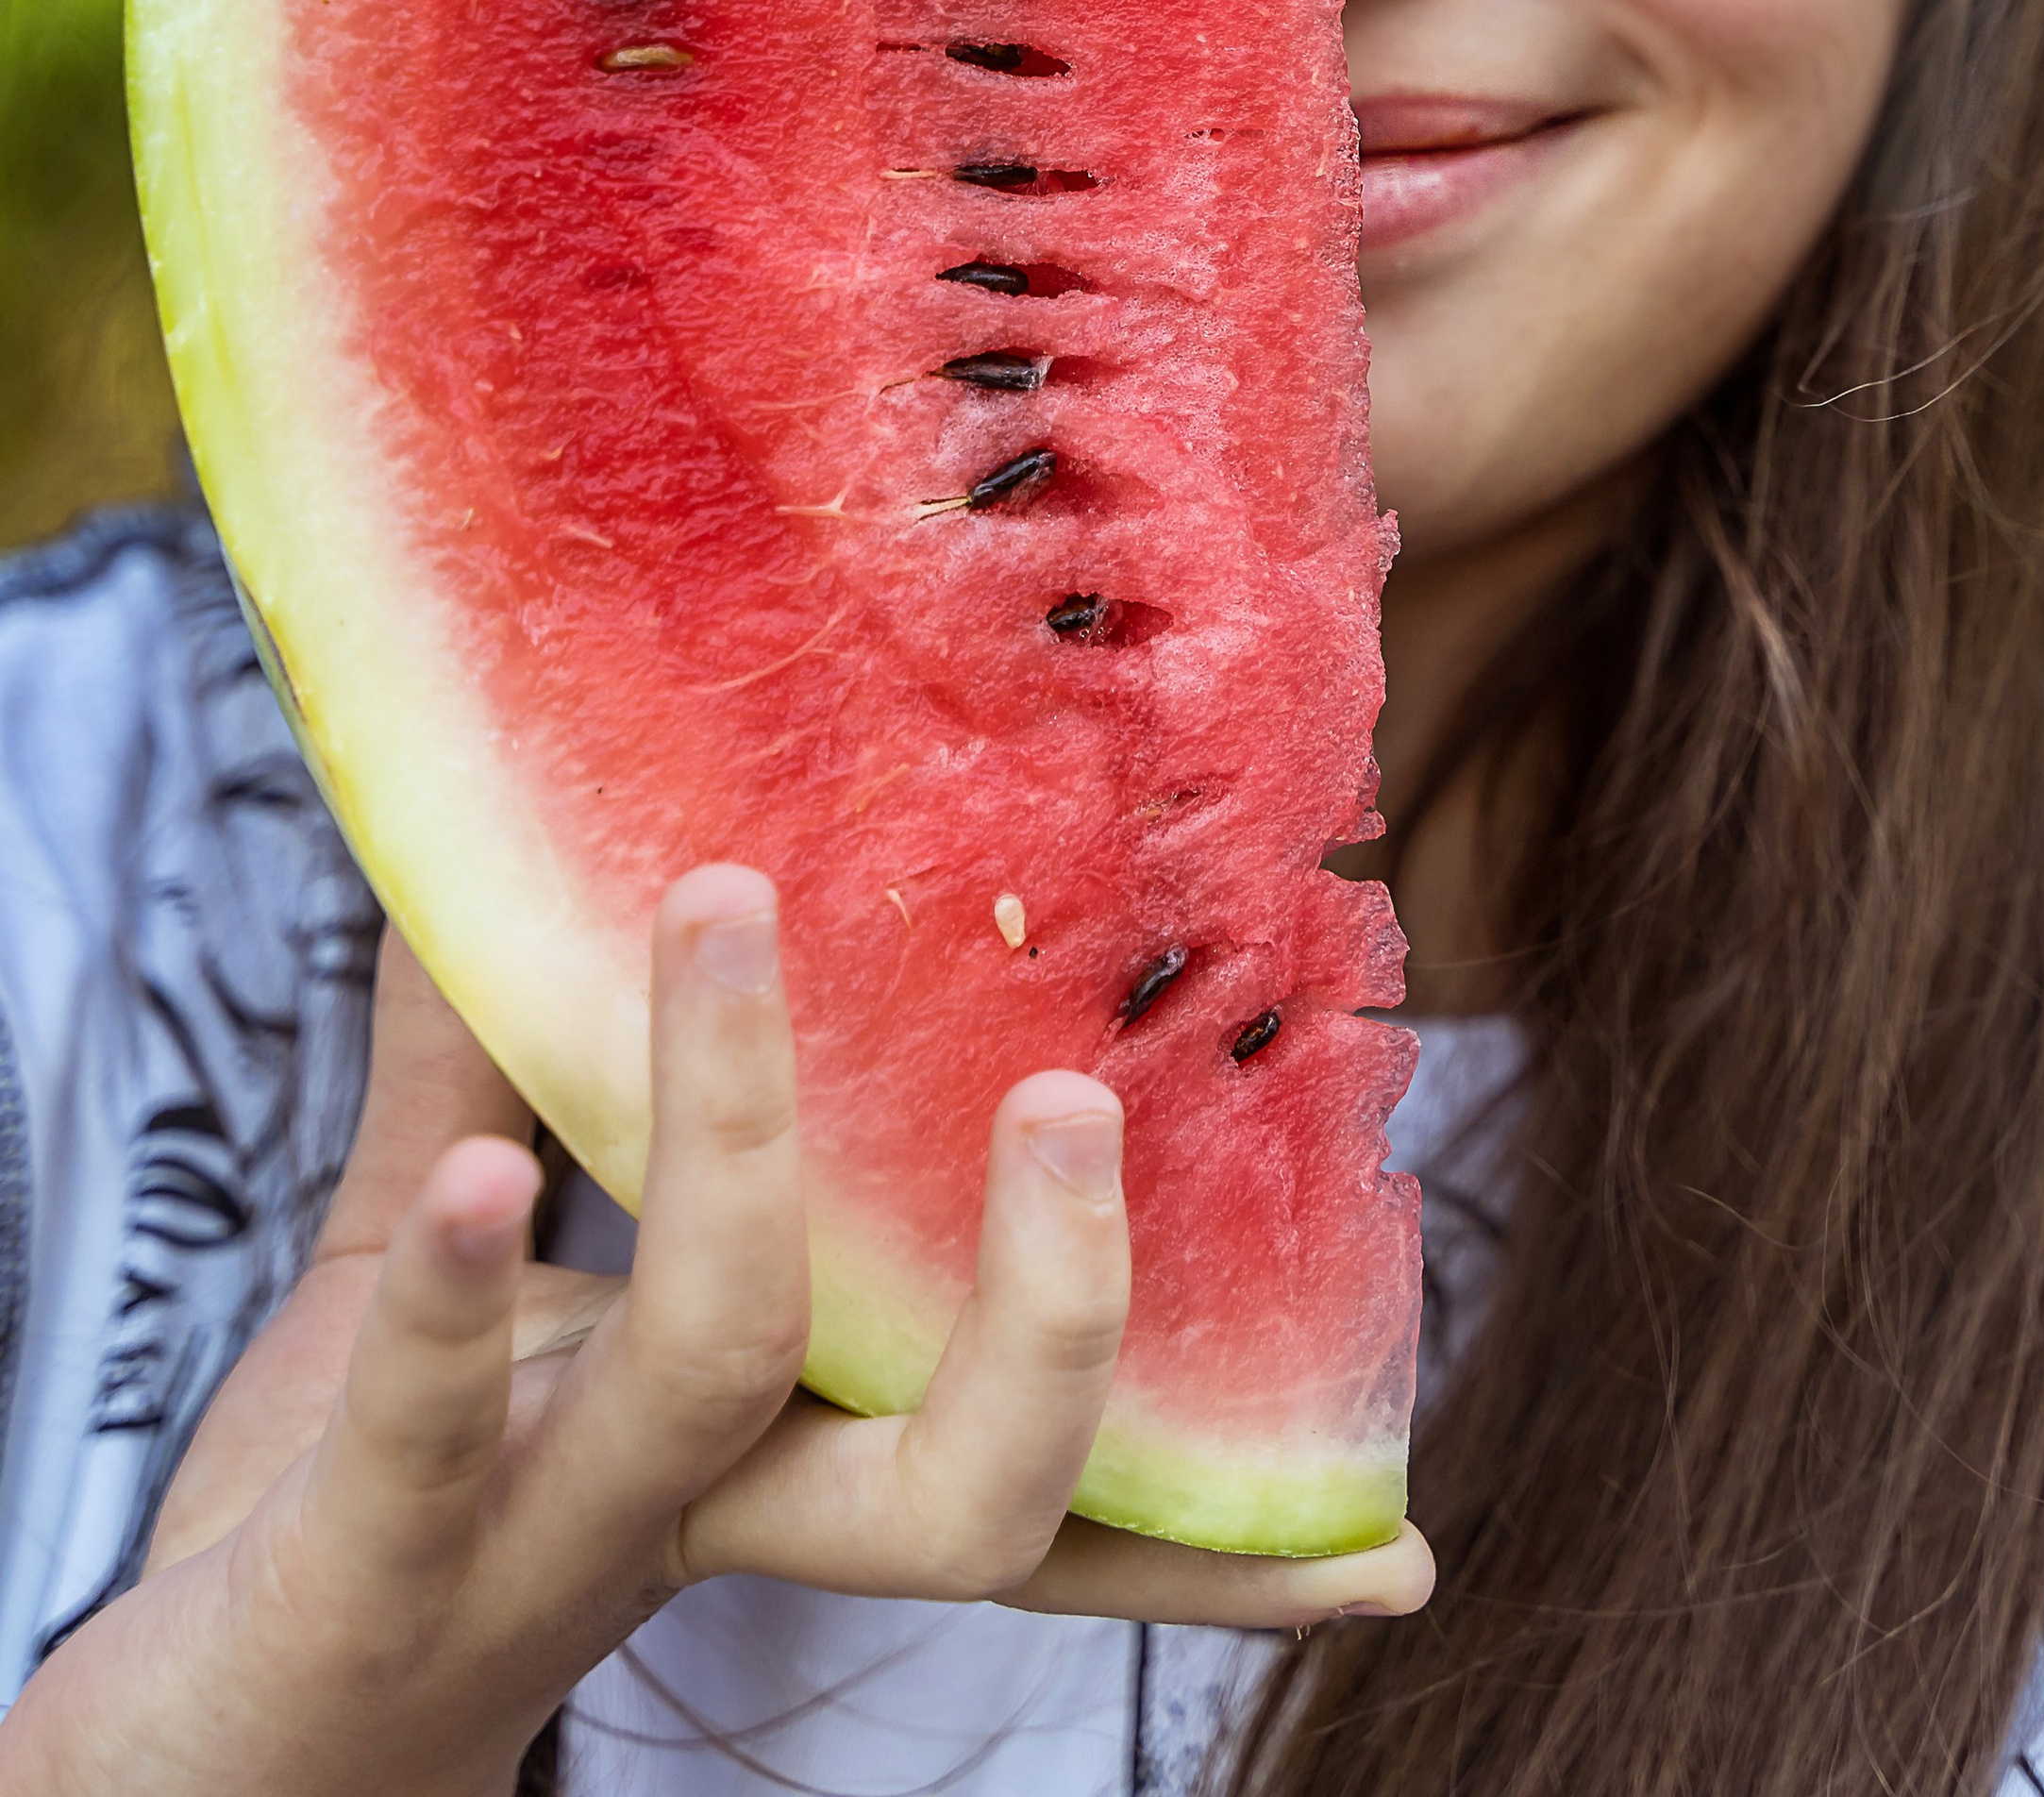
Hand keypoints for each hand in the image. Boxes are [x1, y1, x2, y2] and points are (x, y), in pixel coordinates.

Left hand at [0, 875, 1430, 1796]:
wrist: (175, 1748)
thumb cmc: (361, 1489)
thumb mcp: (462, 1257)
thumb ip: (505, 1059)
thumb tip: (547, 809)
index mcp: (783, 1460)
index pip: (1048, 1504)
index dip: (1224, 1536)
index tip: (1400, 1536)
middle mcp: (705, 1526)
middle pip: (958, 1494)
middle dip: (1051, 1309)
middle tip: (1081, 1102)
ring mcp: (545, 1551)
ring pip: (709, 1387)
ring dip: (734, 1150)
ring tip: (737, 921)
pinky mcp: (370, 1572)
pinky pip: (432, 1431)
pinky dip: (456, 1298)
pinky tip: (475, 1184)